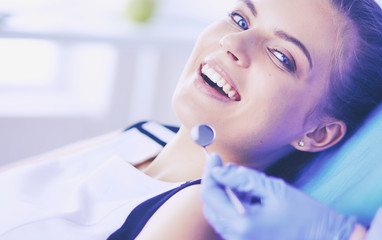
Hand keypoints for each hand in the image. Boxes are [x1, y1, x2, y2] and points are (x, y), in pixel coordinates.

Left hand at [201, 153, 356, 239]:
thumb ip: (242, 178)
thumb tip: (218, 170)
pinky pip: (230, 222)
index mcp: (241, 223)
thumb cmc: (306, 215)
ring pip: (219, 213)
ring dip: (225, 194)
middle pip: (211, 205)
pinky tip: (247, 194)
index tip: (215, 158)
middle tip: (226, 167)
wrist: (327, 239)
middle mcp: (236, 236)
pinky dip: (233, 205)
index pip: (210, 195)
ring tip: (242, 180)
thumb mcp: (273, 189)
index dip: (210, 173)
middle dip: (216, 183)